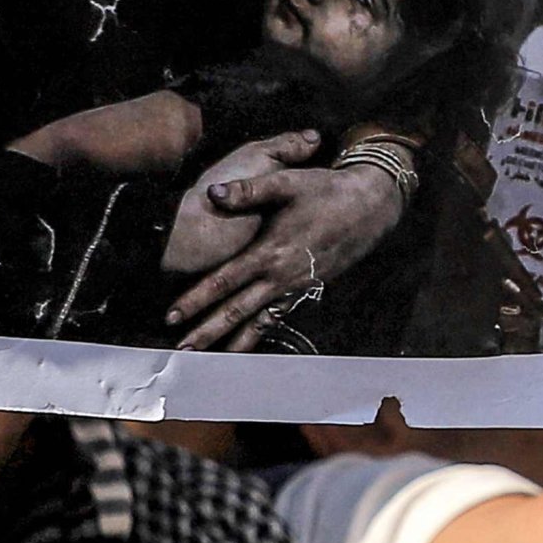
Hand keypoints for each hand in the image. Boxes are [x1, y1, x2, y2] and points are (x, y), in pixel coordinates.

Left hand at [168, 139, 411, 351]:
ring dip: (233, 342)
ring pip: (259, 322)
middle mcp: (281, 276)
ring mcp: (296, 287)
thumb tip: (213, 193)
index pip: (225, 281)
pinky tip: (248, 343)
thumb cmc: (327, 190)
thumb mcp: (289, 182)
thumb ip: (249, 189)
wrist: (370, 206)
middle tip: (182, 351)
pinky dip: (261, 332)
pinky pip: (279, 317)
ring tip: (210, 359)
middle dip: (208, 332)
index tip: (172, 315)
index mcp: (270, 252)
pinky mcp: (307, 289)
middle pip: (237, 312)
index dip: (197, 299)